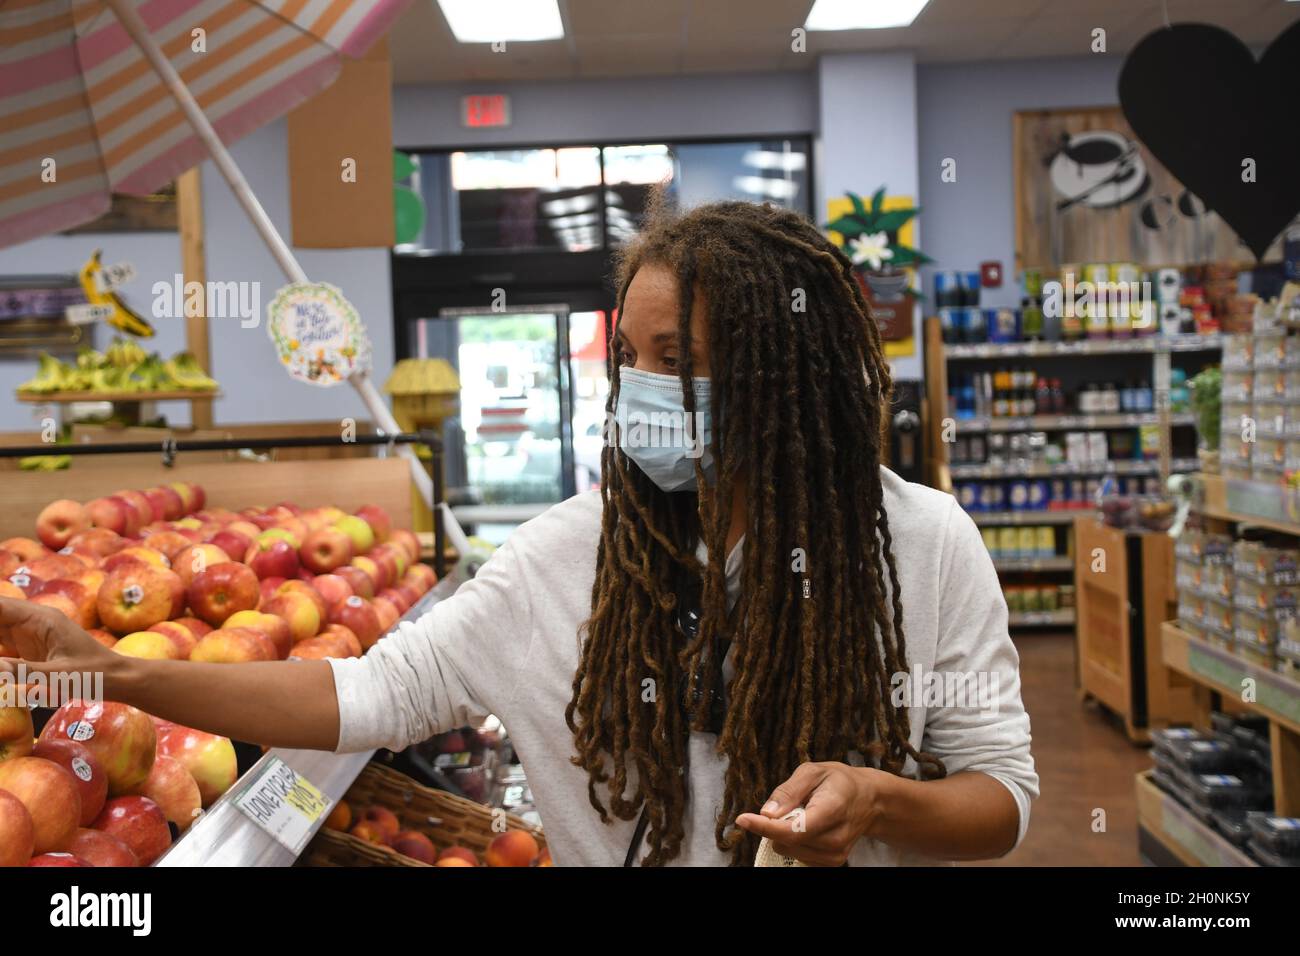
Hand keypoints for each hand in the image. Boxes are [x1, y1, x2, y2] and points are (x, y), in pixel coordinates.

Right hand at [0, 597, 115, 690]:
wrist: (118, 679)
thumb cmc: (95, 674)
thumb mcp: (60, 675)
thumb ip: (23, 671)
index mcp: (40, 618)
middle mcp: (31, 621)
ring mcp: (28, 635)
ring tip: (0, 659)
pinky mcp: (28, 650)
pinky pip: (0, 646)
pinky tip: (0, 663)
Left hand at [735, 761, 887, 866]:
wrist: (869, 801)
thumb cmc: (838, 782)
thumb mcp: (813, 771)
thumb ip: (789, 790)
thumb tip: (767, 812)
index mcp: (832, 809)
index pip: (794, 828)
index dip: (765, 826)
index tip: (742, 819)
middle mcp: (836, 838)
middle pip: (787, 841)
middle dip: (776, 823)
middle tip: (792, 803)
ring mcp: (836, 854)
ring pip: (788, 850)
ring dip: (785, 833)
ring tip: (804, 813)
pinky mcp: (833, 863)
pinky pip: (797, 856)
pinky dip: (793, 842)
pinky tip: (807, 827)